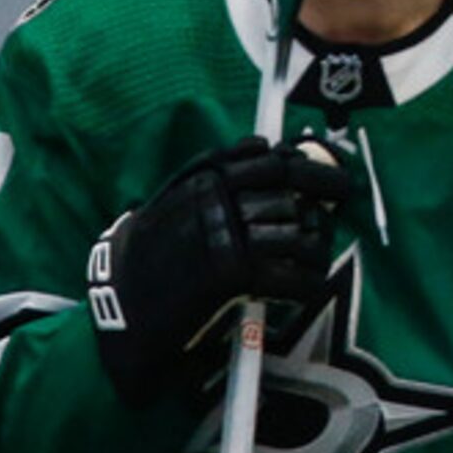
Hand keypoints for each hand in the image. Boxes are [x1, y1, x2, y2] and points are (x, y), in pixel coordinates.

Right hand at [87, 137, 347, 404]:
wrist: (120, 307)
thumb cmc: (152, 255)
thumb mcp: (174, 201)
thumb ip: (214, 171)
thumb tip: (261, 145)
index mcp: (204, 179)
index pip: (270, 159)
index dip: (308, 168)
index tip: (327, 179)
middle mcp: (215, 200)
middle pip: (291, 191)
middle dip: (319, 205)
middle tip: (333, 214)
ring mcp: (224, 235)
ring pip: (296, 232)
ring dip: (315, 250)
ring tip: (315, 261)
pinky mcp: (231, 274)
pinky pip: (291, 275)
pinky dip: (307, 284)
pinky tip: (307, 289)